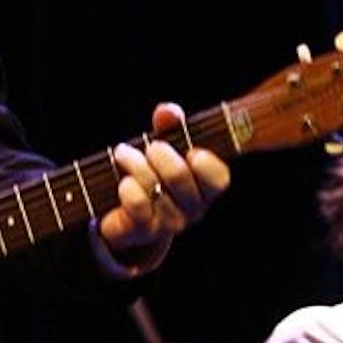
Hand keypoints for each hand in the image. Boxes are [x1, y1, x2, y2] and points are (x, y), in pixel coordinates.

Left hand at [99, 102, 230, 261]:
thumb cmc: (152, 174)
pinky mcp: (144, 231)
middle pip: (179, 175)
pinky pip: (138, 205)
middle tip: (149, 147)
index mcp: (205, 187)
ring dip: (134, 163)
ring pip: (153, 185)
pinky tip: (123, 182)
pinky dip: (127, 187)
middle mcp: (192, 208)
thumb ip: (170, 127)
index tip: (191, 150)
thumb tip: (168, 111)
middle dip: (159, 152)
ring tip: (123, 154)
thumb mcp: (164, 148)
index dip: (207, 163)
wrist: (127, 218)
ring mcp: (170, 222)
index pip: (219, 179)